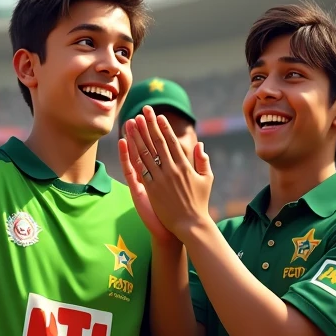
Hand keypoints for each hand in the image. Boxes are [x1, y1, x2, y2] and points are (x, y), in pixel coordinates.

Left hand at [123, 107, 212, 240]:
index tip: (158, 116)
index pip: (172, 142)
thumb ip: (203, 161)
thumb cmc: (200, 203)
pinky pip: (141, 168)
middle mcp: (171, 169)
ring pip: (146, 153)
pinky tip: (128, 144)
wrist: (190, 224)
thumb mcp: (206, 180)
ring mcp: (160, 179)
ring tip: (133, 122)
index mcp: (185, 166)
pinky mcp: (151, 189)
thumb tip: (199, 145)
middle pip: (157, 142)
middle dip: (149, 125)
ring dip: (138, 136)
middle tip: (144, 110)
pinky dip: (134, 155)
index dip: (164, 128)